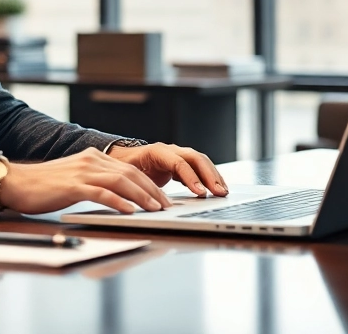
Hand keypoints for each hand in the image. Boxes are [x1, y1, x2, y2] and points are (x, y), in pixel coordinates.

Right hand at [0, 148, 173, 214]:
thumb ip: (94, 182)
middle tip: (166, 206)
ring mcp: (82, 172)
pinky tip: (130, 211)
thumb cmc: (43, 186)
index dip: (148, 184)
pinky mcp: (73, 186)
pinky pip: (102, 193)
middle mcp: (90, 160)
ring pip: (120, 182)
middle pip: (130, 174)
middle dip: (152, 191)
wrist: (16, 182)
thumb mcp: (74, 179)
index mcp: (92, 157)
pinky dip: (119, 202)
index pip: (129, 169)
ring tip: (155, 209)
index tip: (162, 198)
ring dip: (141, 196)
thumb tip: (117, 196)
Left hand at [106, 143, 227, 197]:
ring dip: (213, 176)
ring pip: (201, 162)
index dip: (191, 178)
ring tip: (223, 192)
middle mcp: (171, 150)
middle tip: (219, 192)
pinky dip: (209, 178)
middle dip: (209, 175)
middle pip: (196, 158)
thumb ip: (138, 184)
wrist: (124, 158)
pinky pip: (199, 168)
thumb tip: (147, 198)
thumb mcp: (128, 175)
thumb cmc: (124, 167)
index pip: (179, 163)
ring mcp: (178, 155)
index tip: (200, 193)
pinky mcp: (182, 163)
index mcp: (157, 151)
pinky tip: (217, 189)